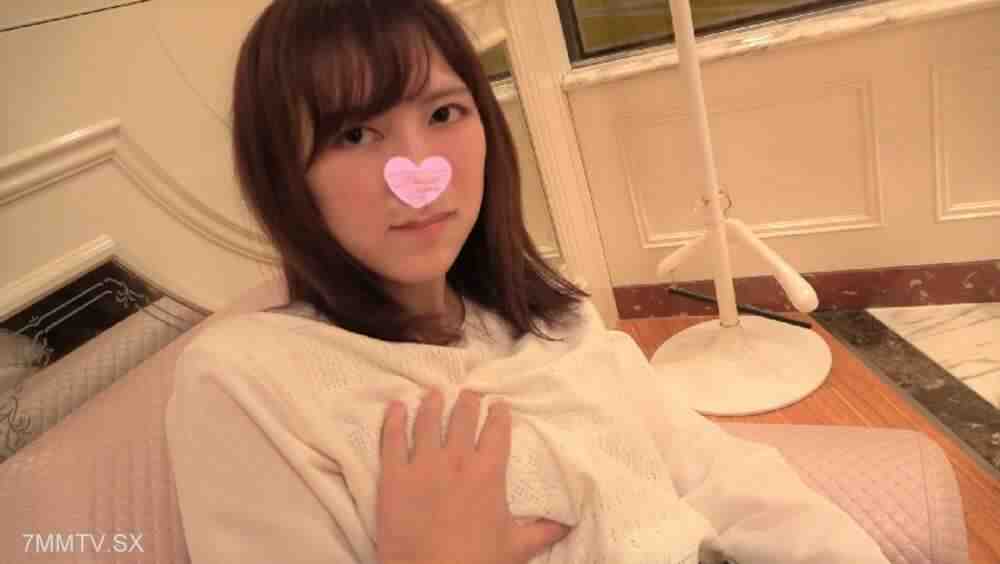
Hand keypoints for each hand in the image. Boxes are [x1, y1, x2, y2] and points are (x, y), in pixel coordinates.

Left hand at [376, 388, 570, 563]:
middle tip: (469, 394)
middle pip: (463, 419)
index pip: (497, 431)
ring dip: (432, 404)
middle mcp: (456, 460)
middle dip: (467, 402)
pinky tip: (396, 407)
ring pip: (428, 422)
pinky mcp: (393, 476)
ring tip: (434, 393)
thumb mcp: (516, 547)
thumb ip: (543, 531)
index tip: (499, 405)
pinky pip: (392, 439)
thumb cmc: (477, 562)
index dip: (498, 414)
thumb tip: (569, 524)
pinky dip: (394, 420)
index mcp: (488, 472)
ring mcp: (422, 465)